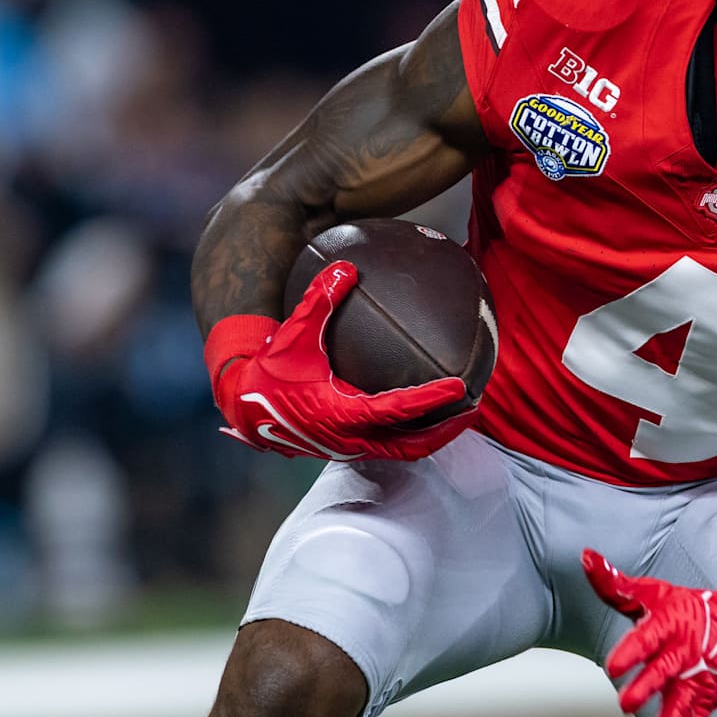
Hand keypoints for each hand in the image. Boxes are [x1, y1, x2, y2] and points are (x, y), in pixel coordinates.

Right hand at [205, 260, 476, 460]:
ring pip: (401, 450)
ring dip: (432, 436)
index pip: (396, 409)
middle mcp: (348, 438)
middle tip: (474, 408)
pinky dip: (411, 433)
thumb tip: (345, 267)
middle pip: (411, 444)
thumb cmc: (269, 370)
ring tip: (459, 415)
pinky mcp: (345, 446)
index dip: (431, 400)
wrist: (242, 405)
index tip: (459, 387)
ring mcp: (348, 447)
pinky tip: (424, 413)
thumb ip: (319, 300)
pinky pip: (388, 445)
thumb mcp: (293, 334)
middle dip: (447, 430)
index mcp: (340, 413)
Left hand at [582, 549, 716, 716]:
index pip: (648, 638)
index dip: (631, 651)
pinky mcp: (705, 701)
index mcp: (670, 625)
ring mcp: (696, 681)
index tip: (613, 666)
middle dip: (646, 689)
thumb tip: (585, 556)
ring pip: (682, 708)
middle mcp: (684, 654)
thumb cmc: (690, 607)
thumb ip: (617, 584)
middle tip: (626, 704)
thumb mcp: (655, 593)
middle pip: (663, 674)